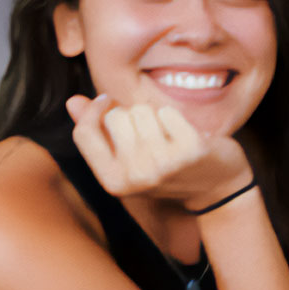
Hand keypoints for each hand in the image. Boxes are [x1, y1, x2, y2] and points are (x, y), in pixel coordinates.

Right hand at [66, 95, 252, 208]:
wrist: (216, 188)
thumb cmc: (167, 169)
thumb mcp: (129, 159)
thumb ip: (99, 132)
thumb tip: (72, 101)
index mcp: (113, 183)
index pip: (84, 133)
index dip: (93, 110)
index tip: (106, 102)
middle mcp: (135, 177)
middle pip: (114, 117)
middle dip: (129, 115)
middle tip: (149, 134)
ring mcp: (164, 164)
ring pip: (139, 111)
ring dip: (152, 115)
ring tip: (166, 135)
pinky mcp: (189, 150)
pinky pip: (167, 112)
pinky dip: (175, 117)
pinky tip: (183, 136)